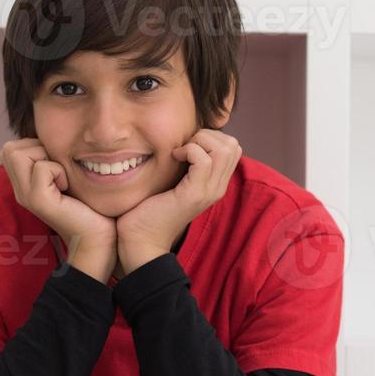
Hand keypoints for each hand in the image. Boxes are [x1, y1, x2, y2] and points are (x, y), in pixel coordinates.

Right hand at [2, 138, 117, 280]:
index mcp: (24, 184)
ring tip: (62, 178)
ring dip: (46, 157)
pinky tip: (68, 187)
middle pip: (9, 148)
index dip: (35, 146)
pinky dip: (58, 170)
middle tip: (59, 169)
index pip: (11, 148)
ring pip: (18, 153)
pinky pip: (41, 168)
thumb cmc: (89, 207)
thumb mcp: (68, 176)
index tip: (57, 165)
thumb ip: (54, 159)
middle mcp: (20, 190)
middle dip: (36, 148)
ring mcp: (25, 196)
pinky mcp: (38, 201)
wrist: (98, 237)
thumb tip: (52, 136)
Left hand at [116, 129, 240, 273]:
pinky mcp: (194, 194)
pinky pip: (204, 160)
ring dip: (199, 141)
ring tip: (180, 152)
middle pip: (233, 145)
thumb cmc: (151, 209)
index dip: (211, 137)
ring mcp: (209, 192)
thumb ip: (186, 164)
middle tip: (184, 146)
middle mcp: (217, 188)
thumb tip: (185, 139)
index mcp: (215, 183)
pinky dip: (189, 150)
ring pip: (224, 150)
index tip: (187, 145)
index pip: (233, 148)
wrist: (141, 239)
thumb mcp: (174, 181)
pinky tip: (173, 157)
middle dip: (207, 135)